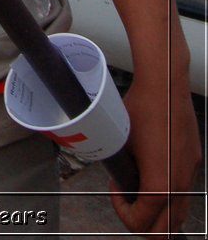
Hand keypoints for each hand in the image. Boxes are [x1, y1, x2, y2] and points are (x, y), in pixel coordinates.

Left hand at [109, 68, 200, 235]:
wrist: (165, 84)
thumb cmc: (141, 108)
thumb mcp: (122, 142)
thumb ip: (123, 171)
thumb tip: (120, 182)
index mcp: (160, 185)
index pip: (140, 224)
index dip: (122, 212)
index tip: (115, 190)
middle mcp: (179, 185)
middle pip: (164, 232)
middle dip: (142, 223)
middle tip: (128, 203)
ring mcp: (190, 175)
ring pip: (178, 216)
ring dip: (158, 215)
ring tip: (140, 193)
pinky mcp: (194, 163)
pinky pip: (184, 194)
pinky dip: (170, 199)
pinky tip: (154, 176)